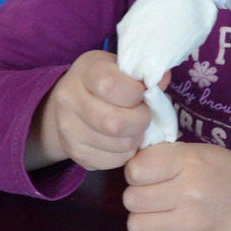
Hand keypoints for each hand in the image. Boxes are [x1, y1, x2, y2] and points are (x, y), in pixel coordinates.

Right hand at [26, 50, 167, 171]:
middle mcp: (69, 99)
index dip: (135, 93)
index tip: (141, 93)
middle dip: (140, 121)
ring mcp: (68, 129)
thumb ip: (142, 75)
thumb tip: (163, 79)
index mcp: (84, 72)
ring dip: (135, 139)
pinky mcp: (75, 153)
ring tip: (134, 128)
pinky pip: (112, 161)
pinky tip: (123, 140)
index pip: (110, 85)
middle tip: (143, 115)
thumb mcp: (120, 68)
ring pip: (117, 145)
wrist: (70, 103)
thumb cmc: (104, 81)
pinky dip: (125, 154)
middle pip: (114, 122)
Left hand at [123, 143, 230, 230]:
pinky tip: (169, 230)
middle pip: (132, 199)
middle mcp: (188, 192)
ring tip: (160, 214)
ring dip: (144, 220)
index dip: (138, 172)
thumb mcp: (202, 152)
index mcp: (190, 161)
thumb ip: (167, 158)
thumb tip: (132, 169)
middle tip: (157, 195)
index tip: (151, 174)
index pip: (135, 169)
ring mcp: (189, 224)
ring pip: (136, 226)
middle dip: (139, 197)